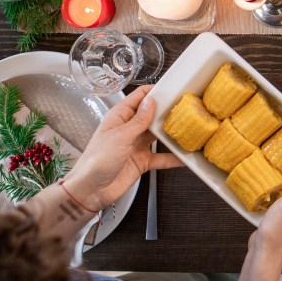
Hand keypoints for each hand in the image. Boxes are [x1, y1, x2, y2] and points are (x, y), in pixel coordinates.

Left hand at [63, 85, 182, 210]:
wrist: (90, 191)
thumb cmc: (97, 160)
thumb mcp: (120, 136)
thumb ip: (139, 120)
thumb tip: (152, 101)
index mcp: (121, 116)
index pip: (140, 97)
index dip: (155, 91)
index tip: (173, 88)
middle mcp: (130, 128)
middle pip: (152, 115)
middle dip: (168, 111)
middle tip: (188, 107)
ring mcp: (137, 145)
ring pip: (159, 135)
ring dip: (172, 133)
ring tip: (191, 128)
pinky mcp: (142, 161)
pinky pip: (161, 158)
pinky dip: (173, 158)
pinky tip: (185, 157)